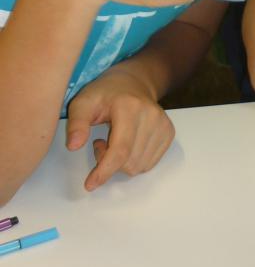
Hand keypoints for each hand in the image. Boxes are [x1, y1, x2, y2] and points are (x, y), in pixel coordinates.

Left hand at [66, 69, 174, 190]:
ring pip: (139, 166)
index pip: (120, 150)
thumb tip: (73, 146)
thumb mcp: (83, 102)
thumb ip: (76, 123)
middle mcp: (151, 116)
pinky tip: (128, 145)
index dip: (105, 171)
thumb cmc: (105, 94)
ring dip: (122, 163)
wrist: (134, 82)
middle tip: (101, 143)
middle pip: (129, 163)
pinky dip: (134, 162)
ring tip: (114, 142)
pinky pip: (149, 164)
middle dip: (109, 162)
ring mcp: (163, 125)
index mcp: (130, 107)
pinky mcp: (168, 132)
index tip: (90, 184)